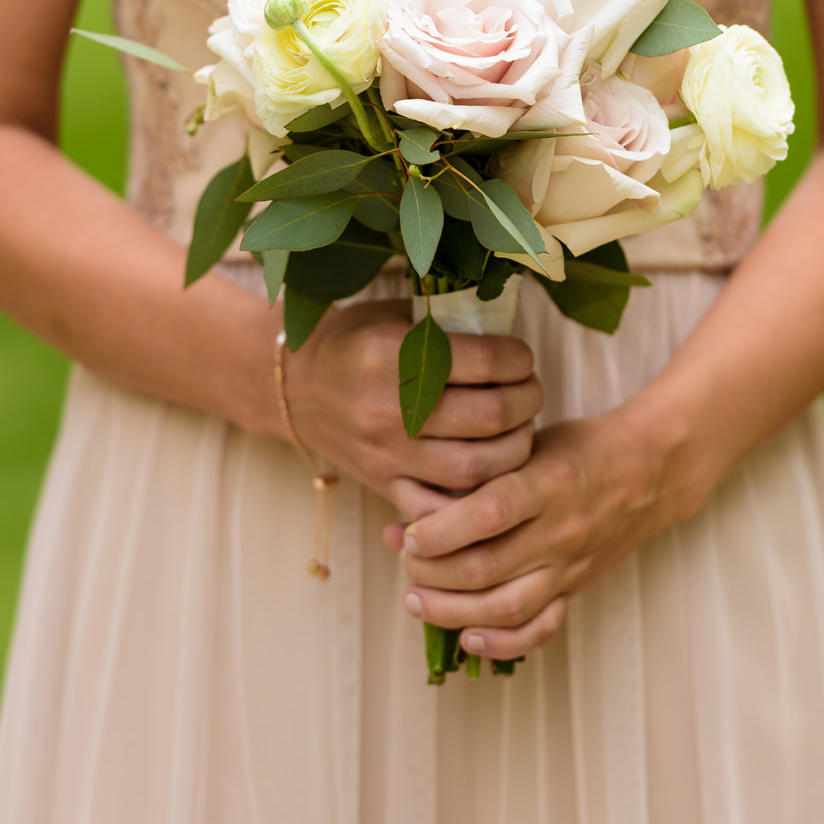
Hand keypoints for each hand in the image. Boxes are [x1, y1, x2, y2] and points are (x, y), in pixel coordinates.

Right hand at [285, 299, 542, 518]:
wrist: (294, 386)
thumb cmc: (353, 343)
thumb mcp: (394, 315)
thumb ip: (447, 322)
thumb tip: (512, 332)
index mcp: (390, 352)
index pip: (484, 361)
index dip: (518, 358)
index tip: (521, 358)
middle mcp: (386, 407)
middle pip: (489, 414)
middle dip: (527, 400)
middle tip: (529, 392)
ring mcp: (385, 452)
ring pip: (476, 466)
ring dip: (515, 448)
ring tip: (518, 429)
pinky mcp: (383, 483)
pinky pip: (439, 508)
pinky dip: (472, 499)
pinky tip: (489, 474)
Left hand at [388, 405, 698, 657]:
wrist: (649, 471)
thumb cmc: (576, 449)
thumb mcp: (528, 443)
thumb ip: (478, 473)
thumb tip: (412, 506)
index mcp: (545, 484)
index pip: (487, 515)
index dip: (439, 530)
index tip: (409, 532)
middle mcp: (559, 530)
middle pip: (485, 568)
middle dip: (431, 573)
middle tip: (405, 563)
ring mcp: (569, 566)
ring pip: (506, 606)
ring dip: (452, 611)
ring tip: (416, 600)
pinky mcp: (576, 588)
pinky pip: (542, 628)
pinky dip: (503, 642)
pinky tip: (468, 637)